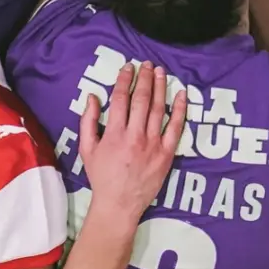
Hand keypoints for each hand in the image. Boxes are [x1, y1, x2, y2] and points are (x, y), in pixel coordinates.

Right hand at [79, 61, 186, 217]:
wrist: (119, 204)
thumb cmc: (101, 176)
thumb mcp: (87, 149)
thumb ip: (88, 121)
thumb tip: (92, 96)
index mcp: (114, 133)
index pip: (120, 99)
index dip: (124, 80)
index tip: (128, 67)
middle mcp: (135, 136)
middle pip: (141, 99)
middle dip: (144, 78)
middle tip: (147, 64)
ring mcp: (153, 144)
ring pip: (158, 109)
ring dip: (160, 87)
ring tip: (161, 72)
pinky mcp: (166, 154)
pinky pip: (176, 127)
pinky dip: (179, 110)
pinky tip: (181, 94)